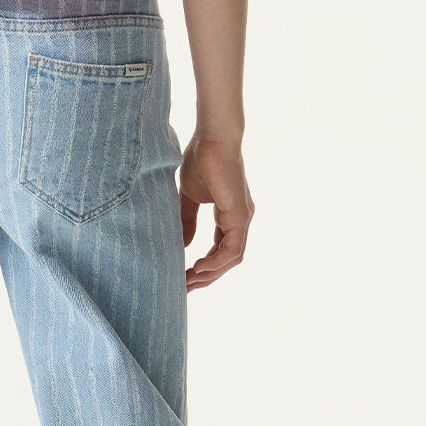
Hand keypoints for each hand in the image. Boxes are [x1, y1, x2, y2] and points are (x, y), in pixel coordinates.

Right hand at [179, 132, 254, 292]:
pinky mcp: (240, 215)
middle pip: (227, 260)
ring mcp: (242, 219)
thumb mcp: (189, 196)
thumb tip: (185, 245)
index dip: (203, 266)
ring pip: (231, 259)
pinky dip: (216, 262)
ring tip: (188, 281)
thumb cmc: (201, 159)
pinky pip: (232, 250)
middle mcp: (239, 220)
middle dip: (206, 277)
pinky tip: (198, 267)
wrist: (212, 138)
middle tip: (183, 288)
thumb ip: (187, 219)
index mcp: (230, 216)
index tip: (182, 276)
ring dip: (210, 274)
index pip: (220, 250)